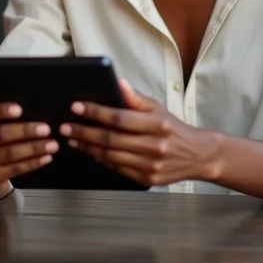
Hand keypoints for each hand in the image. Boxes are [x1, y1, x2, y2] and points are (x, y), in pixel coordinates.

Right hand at [0, 103, 58, 195]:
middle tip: (46, 129)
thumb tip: (33, 110)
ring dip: (34, 148)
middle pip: (1, 134)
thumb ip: (2, 116)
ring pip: (10, 153)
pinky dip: (32, 163)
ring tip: (52, 145)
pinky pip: (14, 169)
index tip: (20, 109)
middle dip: (26, 131)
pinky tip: (45, 157)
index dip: (1, 111)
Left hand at [60, 80, 219, 186]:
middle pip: (111, 139)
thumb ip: (136, 98)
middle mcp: (154, 145)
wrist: (197, 155)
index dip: (96, 112)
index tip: (77, 107)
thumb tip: (118, 83)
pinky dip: (101, 160)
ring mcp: (150, 165)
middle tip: (65, 127)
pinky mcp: (147, 179)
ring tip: (73, 139)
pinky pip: (118, 169)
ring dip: (88, 147)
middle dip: (84, 132)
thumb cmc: (173, 128)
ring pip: (111, 156)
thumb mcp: (158, 108)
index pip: (120, 117)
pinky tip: (90, 152)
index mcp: (157, 124)